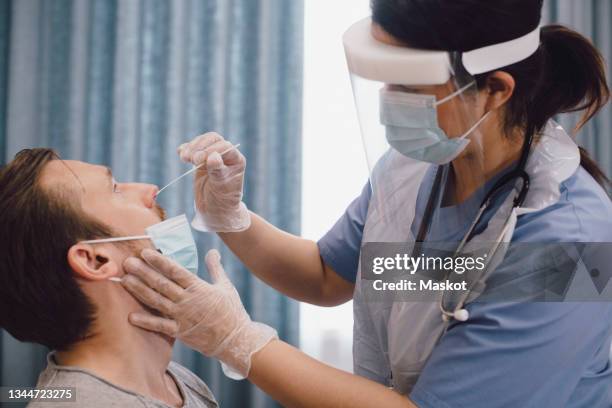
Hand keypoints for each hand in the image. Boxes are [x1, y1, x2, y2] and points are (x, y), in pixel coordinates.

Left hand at [122, 248, 277, 377]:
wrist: (236, 340)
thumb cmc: (231, 311)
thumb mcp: (226, 286)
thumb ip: (215, 268)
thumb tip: (212, 251)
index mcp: (199, 287)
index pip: (175, 270)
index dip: (159, 261)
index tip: (145, 252)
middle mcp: (188, 301)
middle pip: (161, 284)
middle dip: (143, 272)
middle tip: (127, 262)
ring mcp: (183, 317)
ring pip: (157, 301)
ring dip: (140, 290)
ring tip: (125, 280)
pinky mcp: (180, 332)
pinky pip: (160, 326)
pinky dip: (146, 321)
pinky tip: (131, 316)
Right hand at [178, 132, 250, 231]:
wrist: (214, 211)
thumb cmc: (222, 201)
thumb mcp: (221, 187)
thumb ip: (218, 171)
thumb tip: (213, 156)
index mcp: (236, 160)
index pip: (224, 146)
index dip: (211, 150)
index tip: (199, 161)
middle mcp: (225, 155)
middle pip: (212, 139)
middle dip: (200, 146)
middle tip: (191, 159)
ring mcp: (212, 156)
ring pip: (202, 142)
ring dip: (192, 147)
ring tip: (184, 158)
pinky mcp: (201, 161)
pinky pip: (193, 149)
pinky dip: (186, 149)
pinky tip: (181, 153)